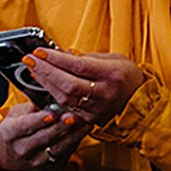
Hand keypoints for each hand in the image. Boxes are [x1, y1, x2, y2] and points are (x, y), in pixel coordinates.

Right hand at [0, 100, 89, 170]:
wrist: (13, 158)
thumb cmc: (17, 130)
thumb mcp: (16, 115)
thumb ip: (31, 106)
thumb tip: (47, 93)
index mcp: (10, 133)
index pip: (24, 126)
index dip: (38, 120)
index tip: (51, 114)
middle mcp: (22, 149)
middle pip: (44, 137)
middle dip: (59, 127)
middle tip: (73, 116)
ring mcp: (37, 160)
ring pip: (58, 147)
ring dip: (73, 134)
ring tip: (84, 122)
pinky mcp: (51, 166)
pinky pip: (67, 152)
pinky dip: (77, 140)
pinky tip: (85, 128)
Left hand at [25, 48, 144, 125]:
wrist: (141, 102)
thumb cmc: (127, 76)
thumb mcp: (114, 59)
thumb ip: (89, 57)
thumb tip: (64, 54)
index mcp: (112, 74)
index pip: (78, 66)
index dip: (56, 59)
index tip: (40, 52)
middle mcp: (104, 93)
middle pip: (67, 83)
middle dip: (45, 70)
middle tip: (29, 59)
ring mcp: (96, 108)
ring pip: (64, 98)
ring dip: (45, 83)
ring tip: (34, 70)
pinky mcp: (89, 119)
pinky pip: (66, 108)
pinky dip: (52, 96)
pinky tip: (45, 85)